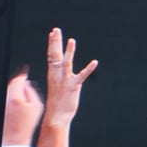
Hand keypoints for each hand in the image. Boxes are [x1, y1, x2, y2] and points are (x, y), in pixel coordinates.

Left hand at [1, 68, 43, 146]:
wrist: (14, 136)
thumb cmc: (27, 124)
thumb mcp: (37, 106)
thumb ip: (32, 92)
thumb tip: (27, 84)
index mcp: (16, 97)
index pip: (17, 80)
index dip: (22, 76)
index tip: (25, 75)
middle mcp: (6, 99)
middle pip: (11, 84)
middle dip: (18, 83)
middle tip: (25, 84)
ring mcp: (2, 103)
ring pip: (7, 90)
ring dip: (13, 89)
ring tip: (21, 94)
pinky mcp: (0, 107)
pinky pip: (5, 97)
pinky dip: (10, 96)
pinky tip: (16, 101)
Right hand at [37, 27, 98, 146]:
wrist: (56, 115)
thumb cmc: (58, 100)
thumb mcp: (57, 84)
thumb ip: (59, 74)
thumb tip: (60, 66)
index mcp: (53, 74)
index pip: (51, 55)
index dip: (52, 44)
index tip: (52, 33)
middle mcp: (57, 75)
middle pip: (55, 55)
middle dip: (55, 42)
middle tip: (55, 30)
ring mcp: (65, 80)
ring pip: (66, 63)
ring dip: (69, 51)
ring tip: (72, 40)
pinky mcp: (73, 86)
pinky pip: (82, 76)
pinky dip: (89, 69)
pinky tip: (95, 62)